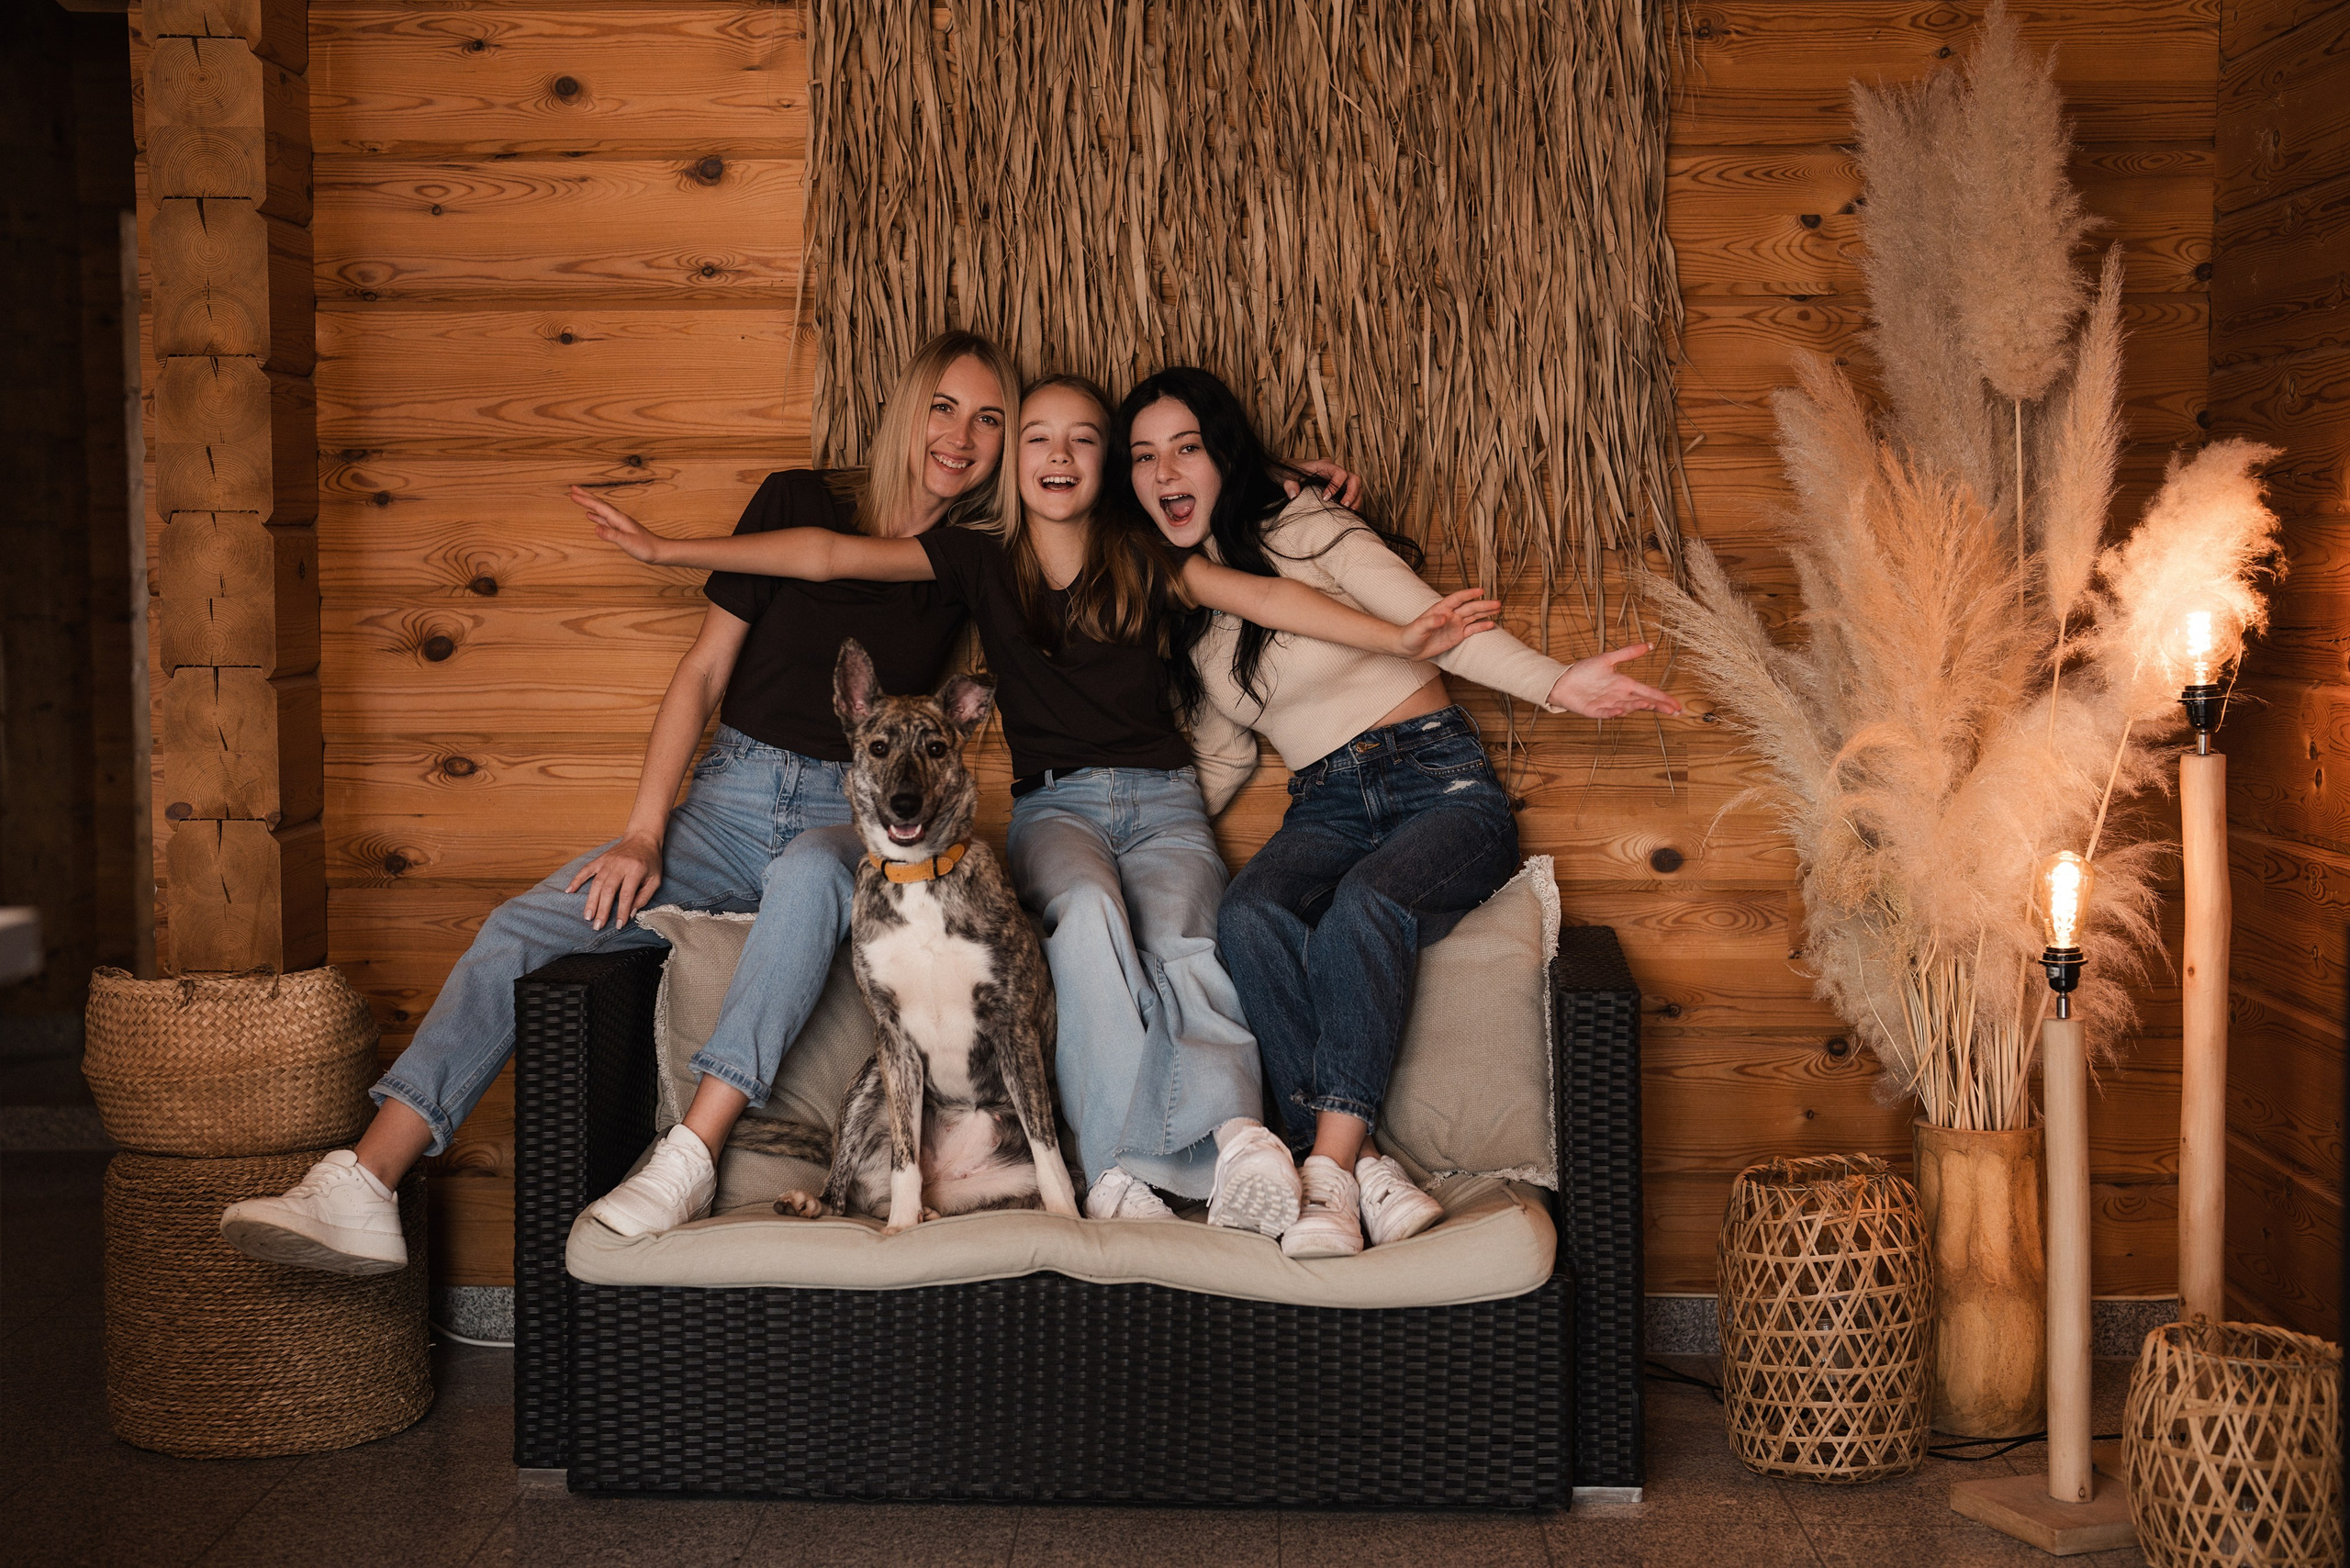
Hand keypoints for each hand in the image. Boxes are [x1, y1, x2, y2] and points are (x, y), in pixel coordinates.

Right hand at [566, 832, 663, 930]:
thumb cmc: (651, 861)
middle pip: (608, 890)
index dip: (622, 911)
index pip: (626, 895)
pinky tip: (569, 891)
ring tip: (587, 916)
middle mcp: (619, 865)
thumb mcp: (655, 879)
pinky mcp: (600, 859)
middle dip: (602, 910)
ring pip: (596, 883)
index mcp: (635, 870)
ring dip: (591, 901)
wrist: (642, 837)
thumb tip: (630, 913)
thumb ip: (644, 897)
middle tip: (597, 925)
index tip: (619, 925)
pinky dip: (576, 880)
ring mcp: (608, 861)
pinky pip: (586, 870)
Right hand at [571, 486, 671, 565]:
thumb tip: (595, 528)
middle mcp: (619, 519)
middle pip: (600, 504)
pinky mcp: (621, 530)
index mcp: (619, 519)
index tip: (572, 493)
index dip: (585, 500)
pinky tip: (591, 516)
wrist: (659, 551)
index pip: (599, 507)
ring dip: (590, 504)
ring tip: (580, 499)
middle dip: (586, 497)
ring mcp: (620, 524)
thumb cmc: (646, 548)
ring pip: (601, 511)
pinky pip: (605, 520)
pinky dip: (596, 516)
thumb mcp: (627, 542)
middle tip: (573, 489)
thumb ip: (611, 535)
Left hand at [1285, 458, 1364, 509]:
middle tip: (1344, 507)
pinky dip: (1353, 503)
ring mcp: (1340, 479)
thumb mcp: (1286, 477)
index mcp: (1324, 466)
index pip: (1339, 473)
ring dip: (1355, 500)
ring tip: (1348, 513)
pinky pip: (1353, 494)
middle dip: (1352, 494)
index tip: (1325, 499)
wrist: (1290, 472)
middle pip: (1353, 479)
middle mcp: (1335, 471)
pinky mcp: (1340, 487)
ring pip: (1356, 487)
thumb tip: (1294, 496)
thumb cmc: (1290, 473)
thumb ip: (1289, 485)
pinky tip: (1347, 514)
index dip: (1336, 486)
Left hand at [1393, 588, 1500, 659]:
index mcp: (1441, 608)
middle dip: (1484, 605)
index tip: (1481, 590)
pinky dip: (1481, 627)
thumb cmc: (1411, 635)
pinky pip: (1472, 630)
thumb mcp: (1419, 628)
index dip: (1469, 594)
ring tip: (1499, 609)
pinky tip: (1491, 624)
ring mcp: (1455, 624)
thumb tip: (1444, 617)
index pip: (1458, 599)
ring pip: (1474, 616)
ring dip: (1486, 613)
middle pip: (1470, 607)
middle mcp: (1451, 614)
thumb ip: (1431, 622)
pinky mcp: (1457, 635)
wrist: (1409, 647)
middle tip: (1497, 603)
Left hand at [1546, 643, 1682, 718]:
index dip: (1663, 699)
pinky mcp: (1594, 711)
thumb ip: (1628, 653)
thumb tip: (1649, 644)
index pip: (1648, 693)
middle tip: (1673, 711)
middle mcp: (1619, 697)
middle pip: (1642, 703)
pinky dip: (1612, 713)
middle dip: (1658, 707)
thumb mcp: (1608, 658)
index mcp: (1625, 685)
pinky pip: (1605, 713)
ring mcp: (1608, 705)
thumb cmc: (1585, 671)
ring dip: (1637, 707)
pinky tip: (1620, 711)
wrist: (1563, 681)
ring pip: (1627, 707)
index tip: (1677, 706)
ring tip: (1648, 705)